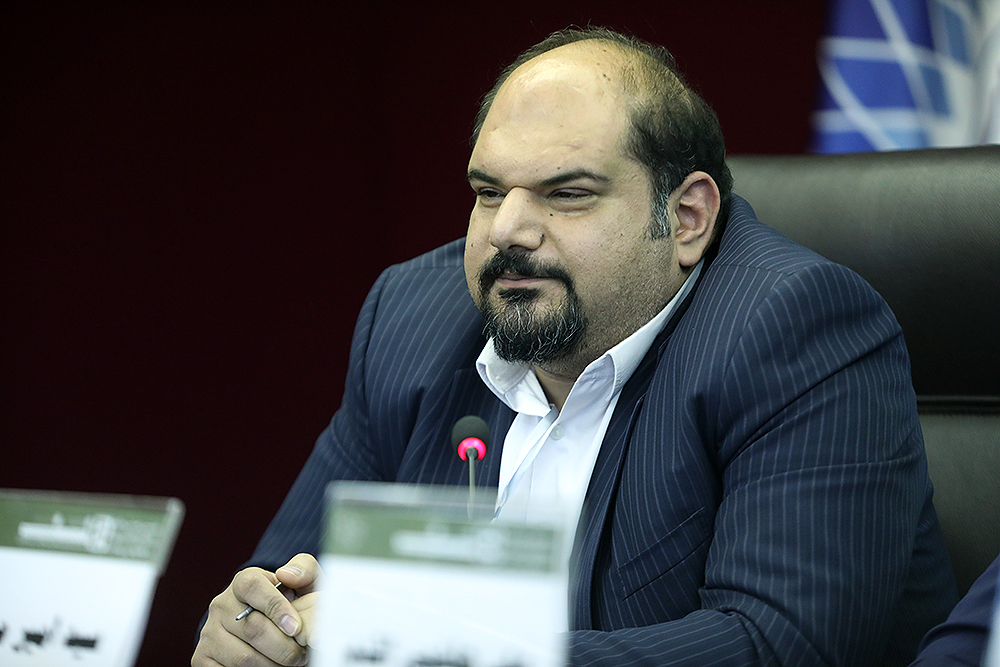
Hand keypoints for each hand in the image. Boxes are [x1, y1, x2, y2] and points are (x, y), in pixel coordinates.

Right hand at [192, 553, 320, 665]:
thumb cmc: (293, 603)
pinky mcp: (203, 658)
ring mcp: (209, 632)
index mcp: (243, 581)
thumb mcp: (304, 582)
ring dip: (273, 665)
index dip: (276, 607)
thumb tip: (286, 575)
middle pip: (252, 628)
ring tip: (291, 663)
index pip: (252, 587)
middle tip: (301, 654)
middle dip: (284, 647)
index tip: (296, 627)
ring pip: (243, 657)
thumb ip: (304, 569)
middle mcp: (221, 605)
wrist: (272, 627)